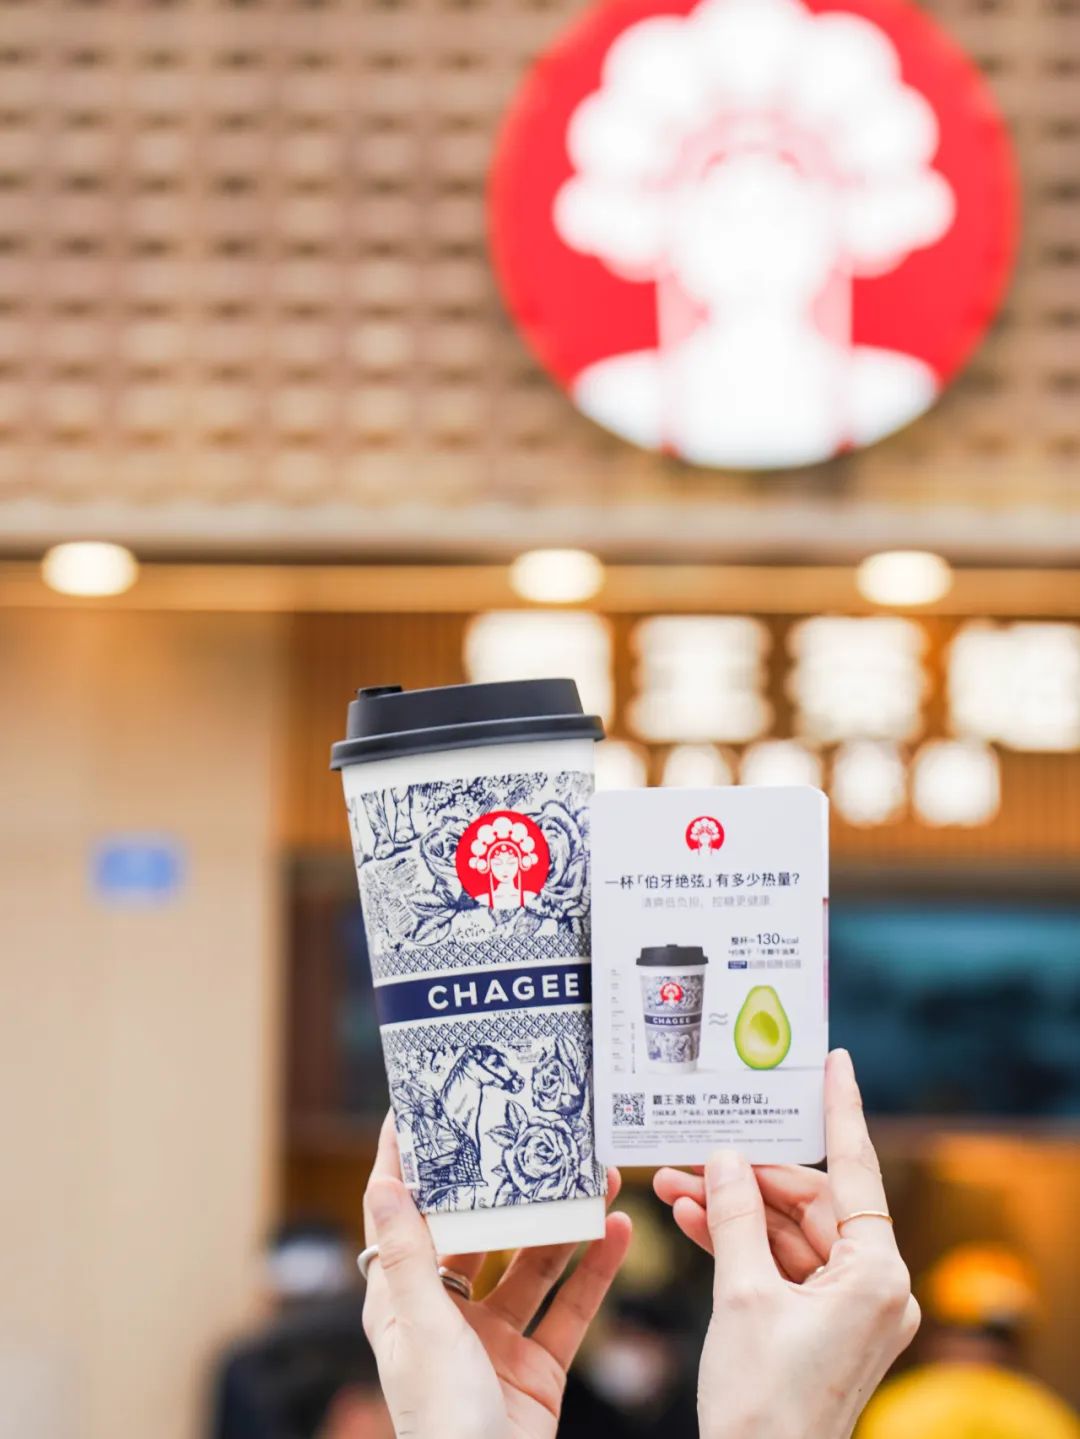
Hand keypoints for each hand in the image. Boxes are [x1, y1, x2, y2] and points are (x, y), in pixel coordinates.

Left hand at [362, 1114, 631, 1438]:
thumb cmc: (440, 1426)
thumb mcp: (423, 1330)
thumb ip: (410, 1254)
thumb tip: (384, 1181)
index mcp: (404, 1304)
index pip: (402, 1216)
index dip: (411, 1164)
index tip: (426, 1108)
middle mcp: (447, 1317)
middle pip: (480, 1233)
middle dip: (511, 1186)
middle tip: (537, 1133)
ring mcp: (495, 1343)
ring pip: (534, 1264)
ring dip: (565, 1222)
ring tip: (597, 1174)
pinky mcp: (539, 1370)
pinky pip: (571, 1309)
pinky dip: (596, 1271)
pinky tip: (618, 1232)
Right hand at [655, 1049, 919, 1438]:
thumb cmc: (765, 1404)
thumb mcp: (743, 1294)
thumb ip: (735, 1215)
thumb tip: (726, 1157)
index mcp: (877, 1274)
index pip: (855, 1169)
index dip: (841, 1110)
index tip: (836, 1061)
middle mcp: (875, 1286)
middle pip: (810, 1202)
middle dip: (747, 1178)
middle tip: (693, 1156)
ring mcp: (850, 1308)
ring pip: (789, 1232)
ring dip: (734, 1211)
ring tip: (676, 1186)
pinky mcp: (823, 1325)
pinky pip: (783, 1265)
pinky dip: (742, 1245)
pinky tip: (694, 1221)